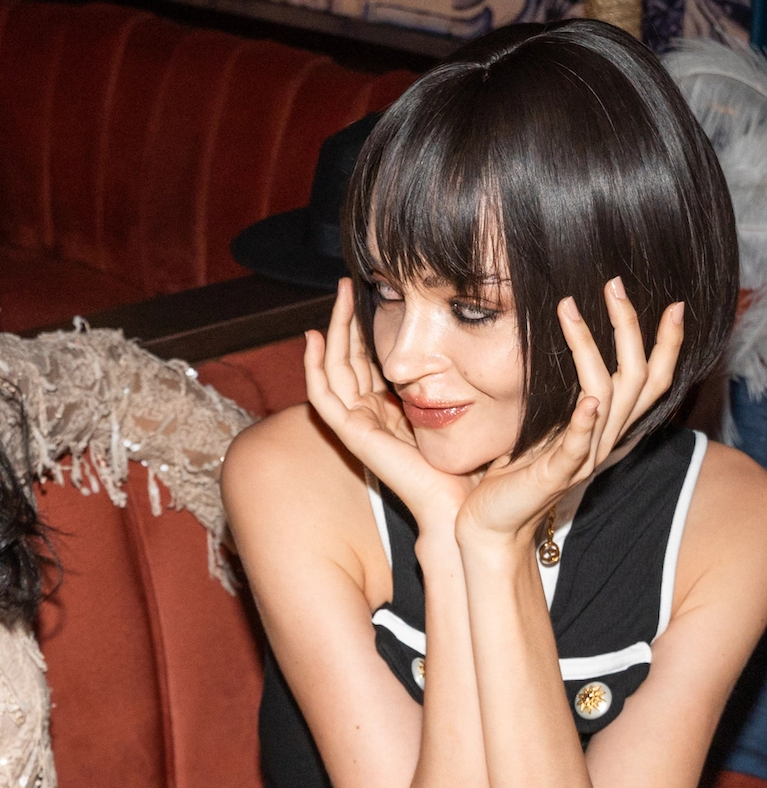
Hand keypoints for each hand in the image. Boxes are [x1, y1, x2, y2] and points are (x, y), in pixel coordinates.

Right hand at [305, 279, 478, 532]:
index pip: (370, 362)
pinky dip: (313, 368)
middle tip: (348, 284)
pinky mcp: (352, 435)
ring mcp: (359, 426)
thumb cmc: (469, 466)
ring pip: (333, 370)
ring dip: (333, 330)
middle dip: (347, 320)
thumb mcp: (465, 408)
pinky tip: (314, 338)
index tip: (374, 293)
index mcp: (393, 411)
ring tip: (339, 295)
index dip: (367, 328)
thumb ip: (458, 383)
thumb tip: (475, 344)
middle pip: (348, 360)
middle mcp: (372, 416)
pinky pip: (323, 397)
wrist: (460, 504)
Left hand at [456, 279, 684, 549]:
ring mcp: (582, 459)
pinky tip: (588, 401)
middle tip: (614, 285)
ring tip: (571, 312)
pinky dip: (585, 423)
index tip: (672, 304)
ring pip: (609, 400)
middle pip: (639, 379)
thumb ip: (558, 393)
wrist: (489, 521)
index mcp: (604, 426)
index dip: (667, 344)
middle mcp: (603, 440)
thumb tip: (555, 344)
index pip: (652, 380)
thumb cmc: (511, 470)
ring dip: (591, 351)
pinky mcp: (556, 476)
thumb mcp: (540, 422)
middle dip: (630, 328)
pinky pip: (579, 447)